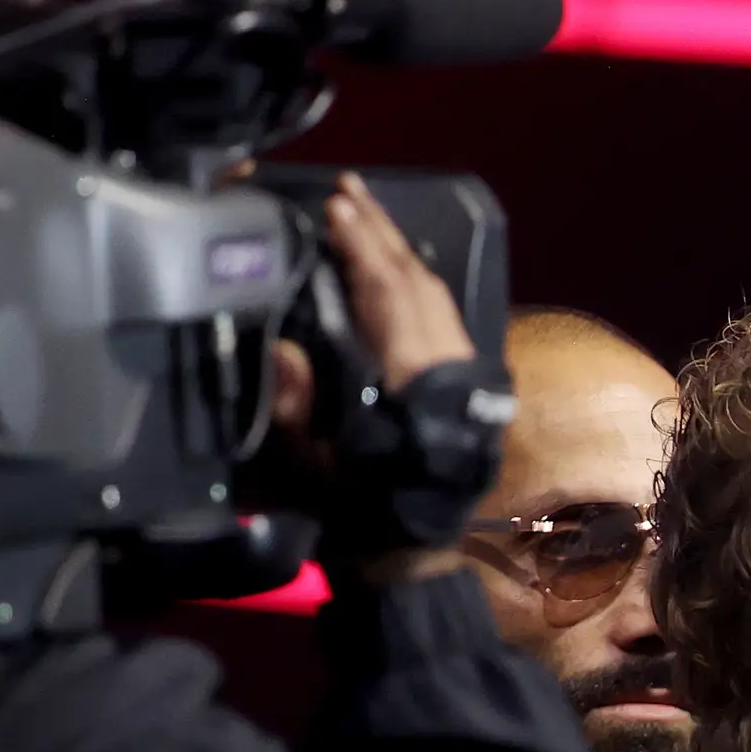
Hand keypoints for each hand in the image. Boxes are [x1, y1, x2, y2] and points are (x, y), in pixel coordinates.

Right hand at [258, 173, 488, 571]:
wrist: (409, 559)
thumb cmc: (353, 516)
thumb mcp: (308, 468)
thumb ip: (293, 409)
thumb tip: (282, 351)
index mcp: (415, 387)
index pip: (390, 297)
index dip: (362, 249)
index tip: (335, 208)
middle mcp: (449, 375)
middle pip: (419, 286)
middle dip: (384, 235)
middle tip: (349, 192)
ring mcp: (465, 381)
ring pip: (438, 300)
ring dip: (403, 255)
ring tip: (368, 217)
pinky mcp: (468, 391)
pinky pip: (445, 321)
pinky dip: (420, 287)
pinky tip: (398, 270)